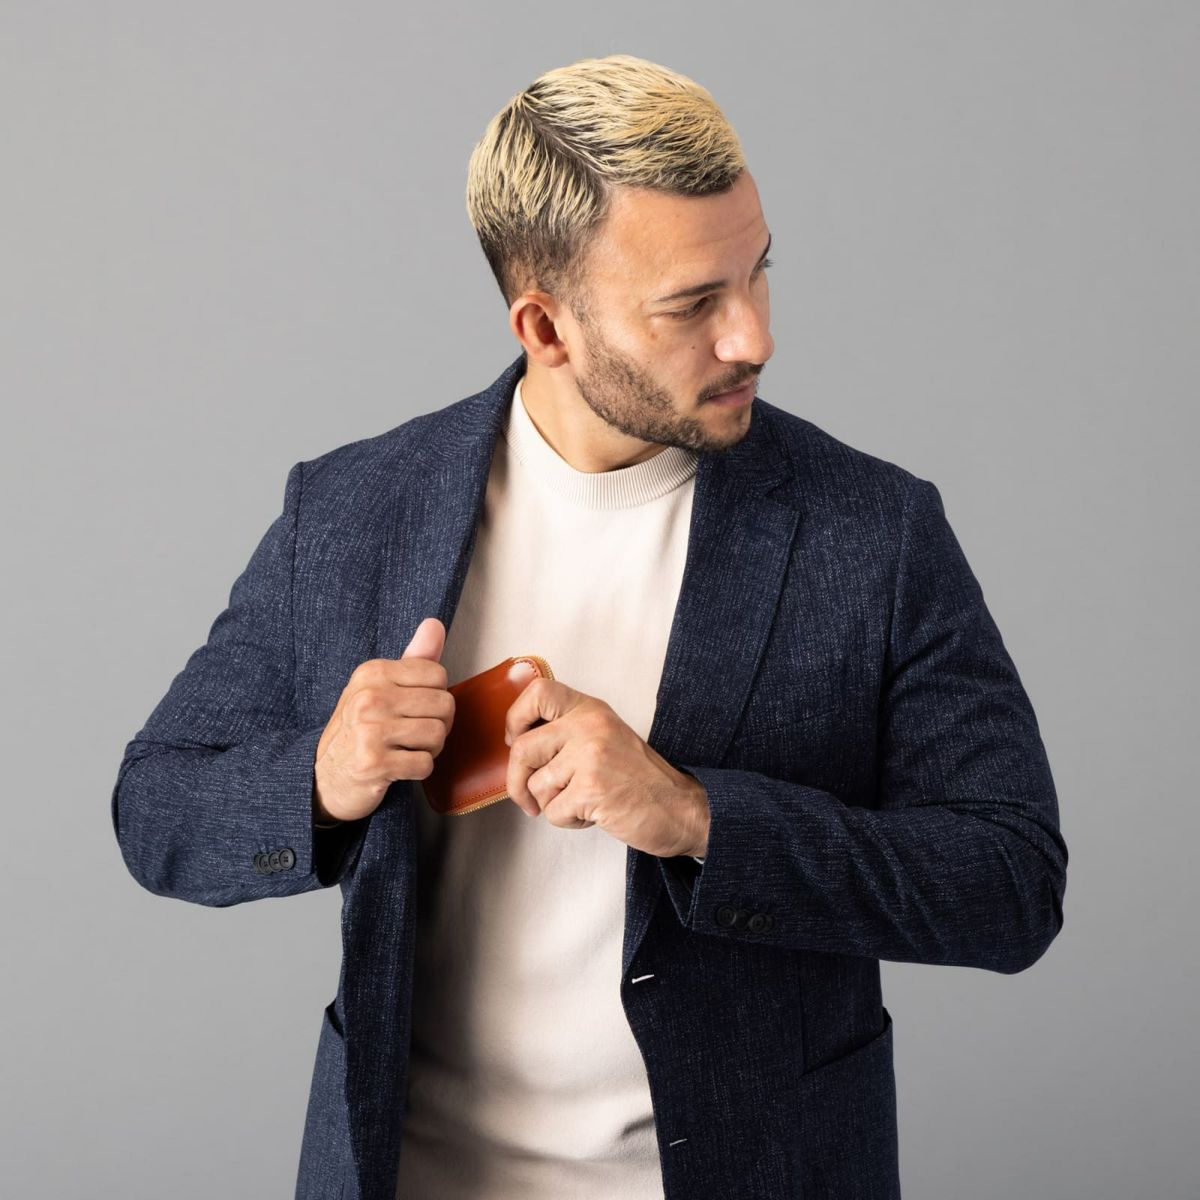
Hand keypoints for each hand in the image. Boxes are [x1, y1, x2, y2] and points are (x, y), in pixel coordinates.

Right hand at [312, 617, 454, 823]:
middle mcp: (368, 697)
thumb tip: (435, 623)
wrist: (325, 776)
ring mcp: (369, 731)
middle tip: (413, 734)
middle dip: (438, 725)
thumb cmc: (362, 728)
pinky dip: (419, 770)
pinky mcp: (373, 763)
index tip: (415, 709)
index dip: (436, 696)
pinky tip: (399, 767)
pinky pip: (424, 764)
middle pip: (444, 705)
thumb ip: (414, 657)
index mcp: (372, 673)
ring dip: (430, 749)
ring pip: (437, 735)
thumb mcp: (381, 687)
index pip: (438, 675)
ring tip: (406, 749)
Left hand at [503, 677, 708, 859]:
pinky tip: (593, 814)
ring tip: (583, 801)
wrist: (680, 808)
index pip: (537, 692)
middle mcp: (590, 726)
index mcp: (591, 709)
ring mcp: (591, 756)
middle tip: (529, 797)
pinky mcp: (592, 789)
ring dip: (552, 804)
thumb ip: (568, 731)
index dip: (516, 718)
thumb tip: (518, 744)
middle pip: (523, 748)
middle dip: (518, 780)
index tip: (517, 741)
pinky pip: (553, 812)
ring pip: (536, 785)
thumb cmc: (640, 779)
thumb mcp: (605, 737)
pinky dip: (568, 821)